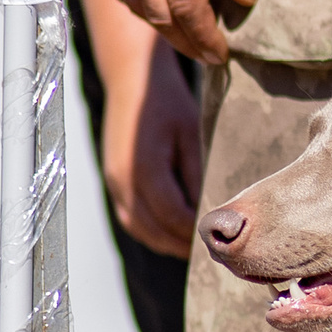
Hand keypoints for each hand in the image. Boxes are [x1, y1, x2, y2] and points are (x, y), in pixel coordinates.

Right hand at [93, 0, 255, 68]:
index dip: (206, 38)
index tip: (222, 54)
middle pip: (161, 18)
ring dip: (163, 28)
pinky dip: (141, 6)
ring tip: (188, 34)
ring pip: (137, 8)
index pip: (190, 11)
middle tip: (207, 53)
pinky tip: (160, 7)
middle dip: (186, 41)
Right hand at [101, 40, 202, 257]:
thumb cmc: (169, 103)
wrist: (132, 79)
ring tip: (195, 248)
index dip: (194, 231)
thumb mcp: (191, 135)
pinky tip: (173, 232)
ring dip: (165, 242)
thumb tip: (209, 210)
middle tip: (212, 252)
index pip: (171, 215)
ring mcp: (113, 182)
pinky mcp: (112, 180)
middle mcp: (122, 180)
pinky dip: (151, 231)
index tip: (220, 238)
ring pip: (138, 228)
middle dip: (181, 244)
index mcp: (144, 168)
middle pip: (152, 229)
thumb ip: (197, 174)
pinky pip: (130, 217)